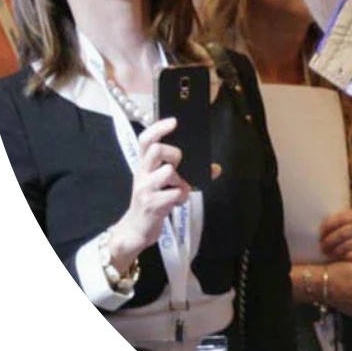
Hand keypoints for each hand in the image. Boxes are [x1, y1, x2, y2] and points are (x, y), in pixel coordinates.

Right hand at [108, 118, 191, 270]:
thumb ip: (182, 171)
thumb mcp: (162, 182)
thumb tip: (215, 167)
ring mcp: (145, 189)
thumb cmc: (154, 199)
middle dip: (174, 153)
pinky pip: (175, 194)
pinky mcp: (152, 204)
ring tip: (180, 189)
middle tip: (178, 164)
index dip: (159, 128)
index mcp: (144, 164)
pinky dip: (182, 197)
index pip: (146, 139)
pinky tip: (178, 201)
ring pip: (167, 172)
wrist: (136, 229)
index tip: (174, 121)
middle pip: (156, 150)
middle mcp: (142, 173)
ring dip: (181, 180)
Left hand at [320, 208, 351, 263]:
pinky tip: (339, 258)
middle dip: (329, 241)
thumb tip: (322, 228)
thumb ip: (345, 221)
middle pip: (343, 232)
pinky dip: (343, 258)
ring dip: (334, 251)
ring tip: (328, 253)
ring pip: (347, 245)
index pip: (341, 218)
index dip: (327, 226)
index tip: (320, 233)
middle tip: (322, 246)